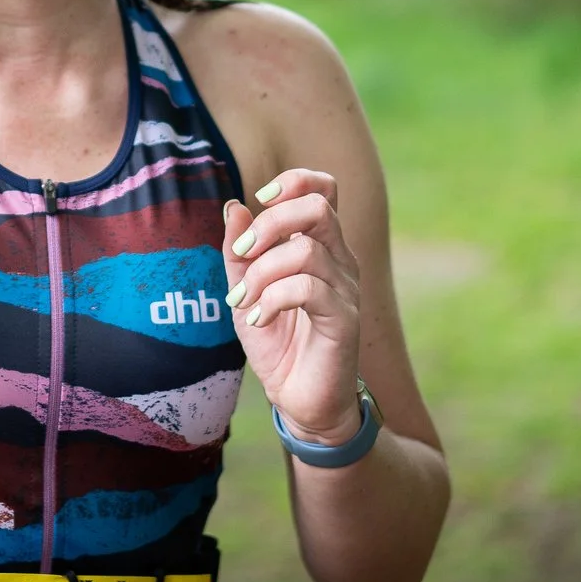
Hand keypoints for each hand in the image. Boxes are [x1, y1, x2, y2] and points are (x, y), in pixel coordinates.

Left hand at [221, 171, 365, 449]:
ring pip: (305, 251)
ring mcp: (346, 289)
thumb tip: (233, 205)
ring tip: (244, 302)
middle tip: (243, 253)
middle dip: (272, 222)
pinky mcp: (345, 319)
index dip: (293, 182)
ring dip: (261, 273)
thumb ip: (239, 251)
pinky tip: (260, 319)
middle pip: (318, 207)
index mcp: (319, 246)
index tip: (259, 200)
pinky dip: (274, 299)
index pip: (324, 189)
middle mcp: (339, 261)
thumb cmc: (277, 342)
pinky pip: (309, 288)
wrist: (299, 399)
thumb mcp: (245, 290)